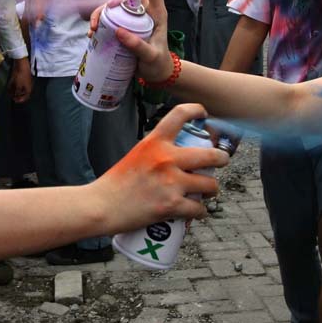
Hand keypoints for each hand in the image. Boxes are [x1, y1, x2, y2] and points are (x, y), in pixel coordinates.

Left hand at [8, 58, 31, 103]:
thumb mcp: (17, 86)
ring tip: (9, 91)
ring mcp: (26, 81)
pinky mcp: (22, 77)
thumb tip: (15, 96)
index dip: (19, 100)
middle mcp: (28, 86)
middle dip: (16, 95)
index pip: (25, 97)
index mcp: (28, 89)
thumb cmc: (20, 75)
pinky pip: (18, 83)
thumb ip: (16, 92)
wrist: (21, 64)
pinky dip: (14, 85)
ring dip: (15, 90)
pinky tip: (10, 85)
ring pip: (20, 88)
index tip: (14, 101)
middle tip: (11, 96)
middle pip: (22, 93)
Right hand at [90, 0, 172, 83]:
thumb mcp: (151, 56)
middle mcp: (141, 10)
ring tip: (94, 27)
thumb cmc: (157, 63)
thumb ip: (138, 46)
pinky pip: (105, 17)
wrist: (153, 74)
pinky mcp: (118, 25)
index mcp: (156, 12)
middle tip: (110, 8)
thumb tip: (118, 31)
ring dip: (100, 10)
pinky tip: (92, 35)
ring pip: (113, 1)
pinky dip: (97, 23)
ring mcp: (129, 16)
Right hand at [92, 104, 227, 228]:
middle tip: (221, 162)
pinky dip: (200, 212)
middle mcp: (166, 159)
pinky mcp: (172, 206)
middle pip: (210, 155)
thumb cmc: (114, 184)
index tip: (204, 113)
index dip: (197, 110)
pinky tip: (197, 211)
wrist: (100, 207)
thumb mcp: (135, 156)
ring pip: (210, 185)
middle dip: (221, 159)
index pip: (180, 115)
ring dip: (212, 189)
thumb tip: (175, 159)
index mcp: (154, 142)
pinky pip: (199, 209)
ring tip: (207, 192)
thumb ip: (155, 154)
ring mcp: (171, 183)